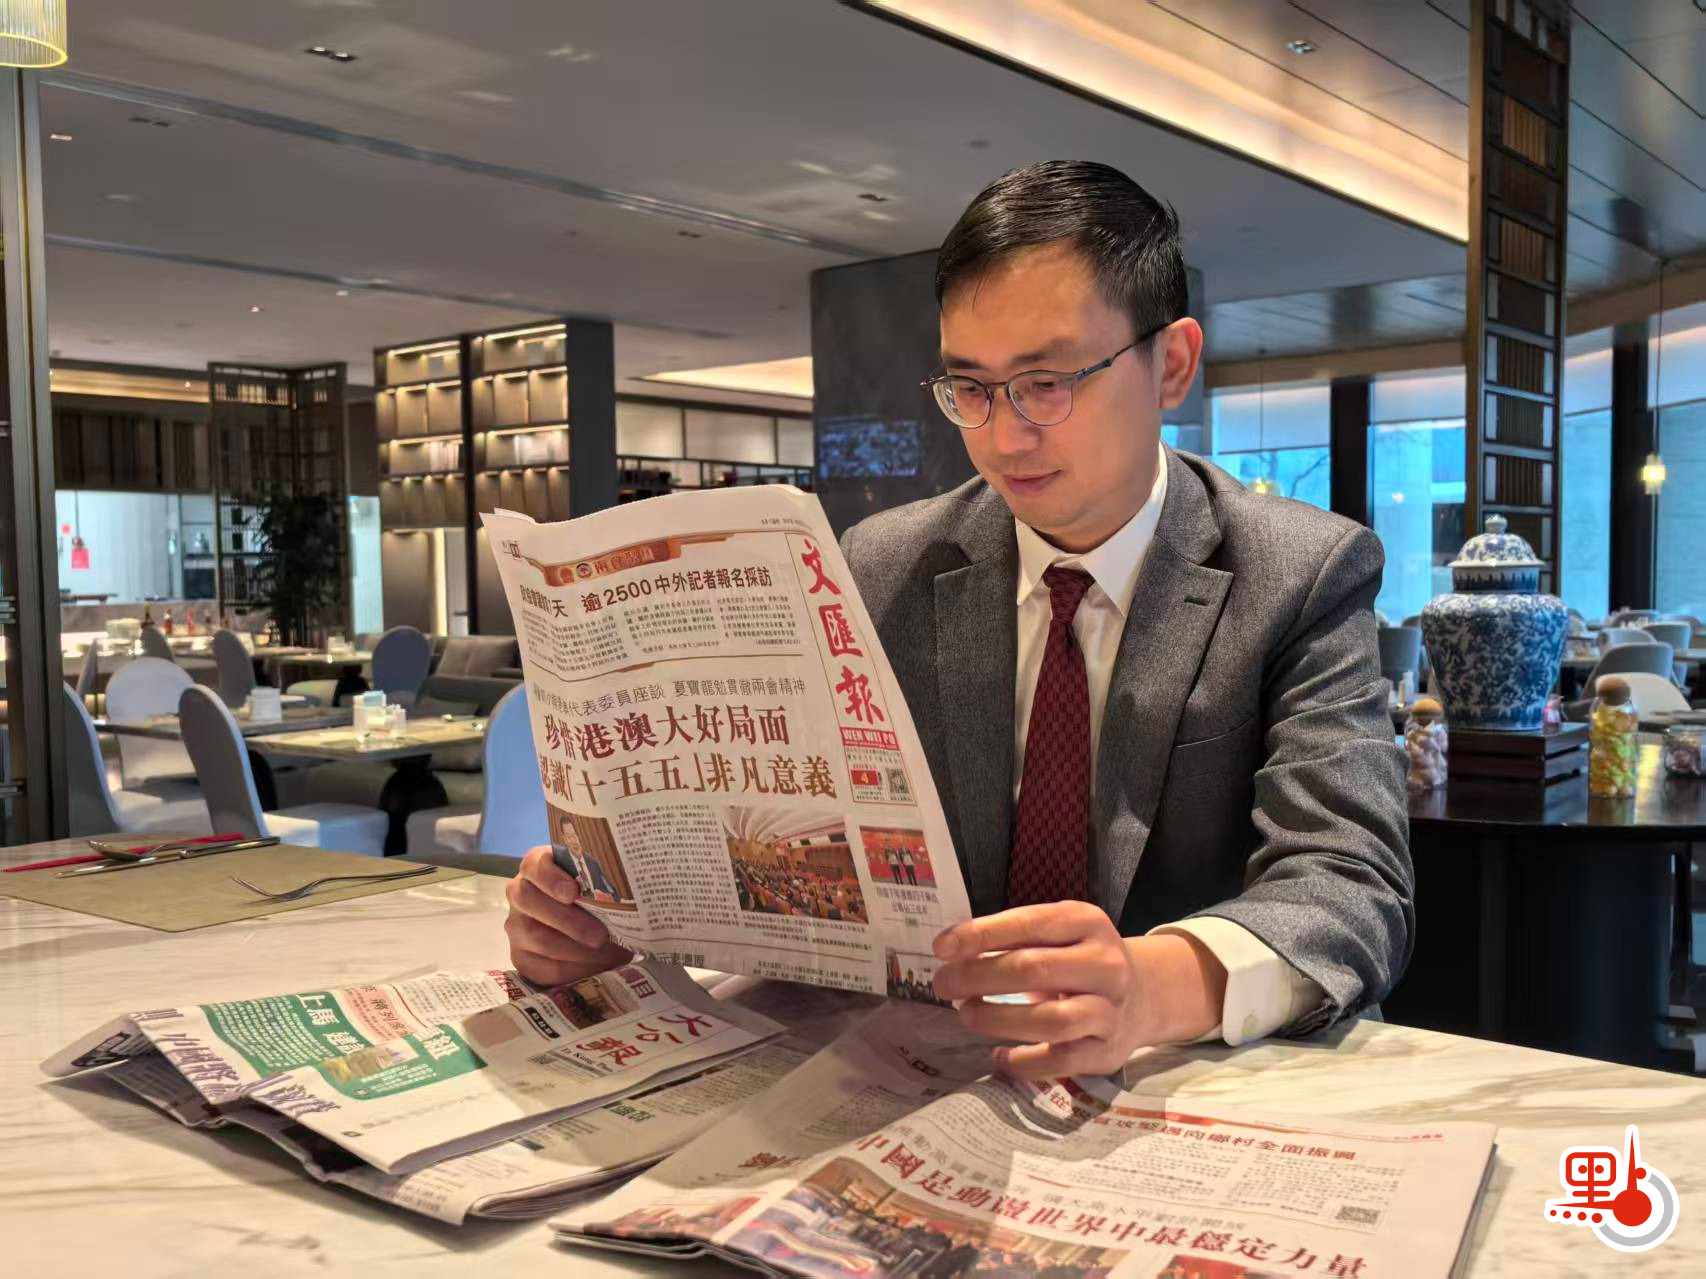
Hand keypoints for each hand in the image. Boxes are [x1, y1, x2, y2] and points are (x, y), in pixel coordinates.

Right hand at [505, 846, 632, 986]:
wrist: (597, 930)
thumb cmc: (599, 898)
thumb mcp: (601, 886)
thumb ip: (604, 883)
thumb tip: (631, 894)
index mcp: (538, 867)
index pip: (535, 865)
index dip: (551, 878)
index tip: (573, 891)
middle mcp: (521, 893)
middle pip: (529, 900)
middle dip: (566, 919)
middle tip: (599, 934)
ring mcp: (517, 926)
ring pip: (535, 936)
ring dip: (573, 948)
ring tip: (604, 953)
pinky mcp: (522, 957)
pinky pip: (541, 966)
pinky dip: (571, 969)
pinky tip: (594, 967)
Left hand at [930, 901, 1225, 1079]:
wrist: (1143, 996)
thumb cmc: (1079, 960)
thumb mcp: (1057, 934)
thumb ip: (1012, 938)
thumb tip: (952, 951)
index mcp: (1087, 922)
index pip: (1029, 923)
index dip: (981, 934)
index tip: (942, 948)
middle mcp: (1105, 963)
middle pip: (1034, 969)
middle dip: (979, 977)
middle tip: (943, 984)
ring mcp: (1110, 1010)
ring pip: (1051, 1020)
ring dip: (998, 1019)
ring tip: (967, 1015)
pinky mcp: (1107, 1051)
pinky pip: (1061, 1062)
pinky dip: (1023, 1062)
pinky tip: (999, 1056)